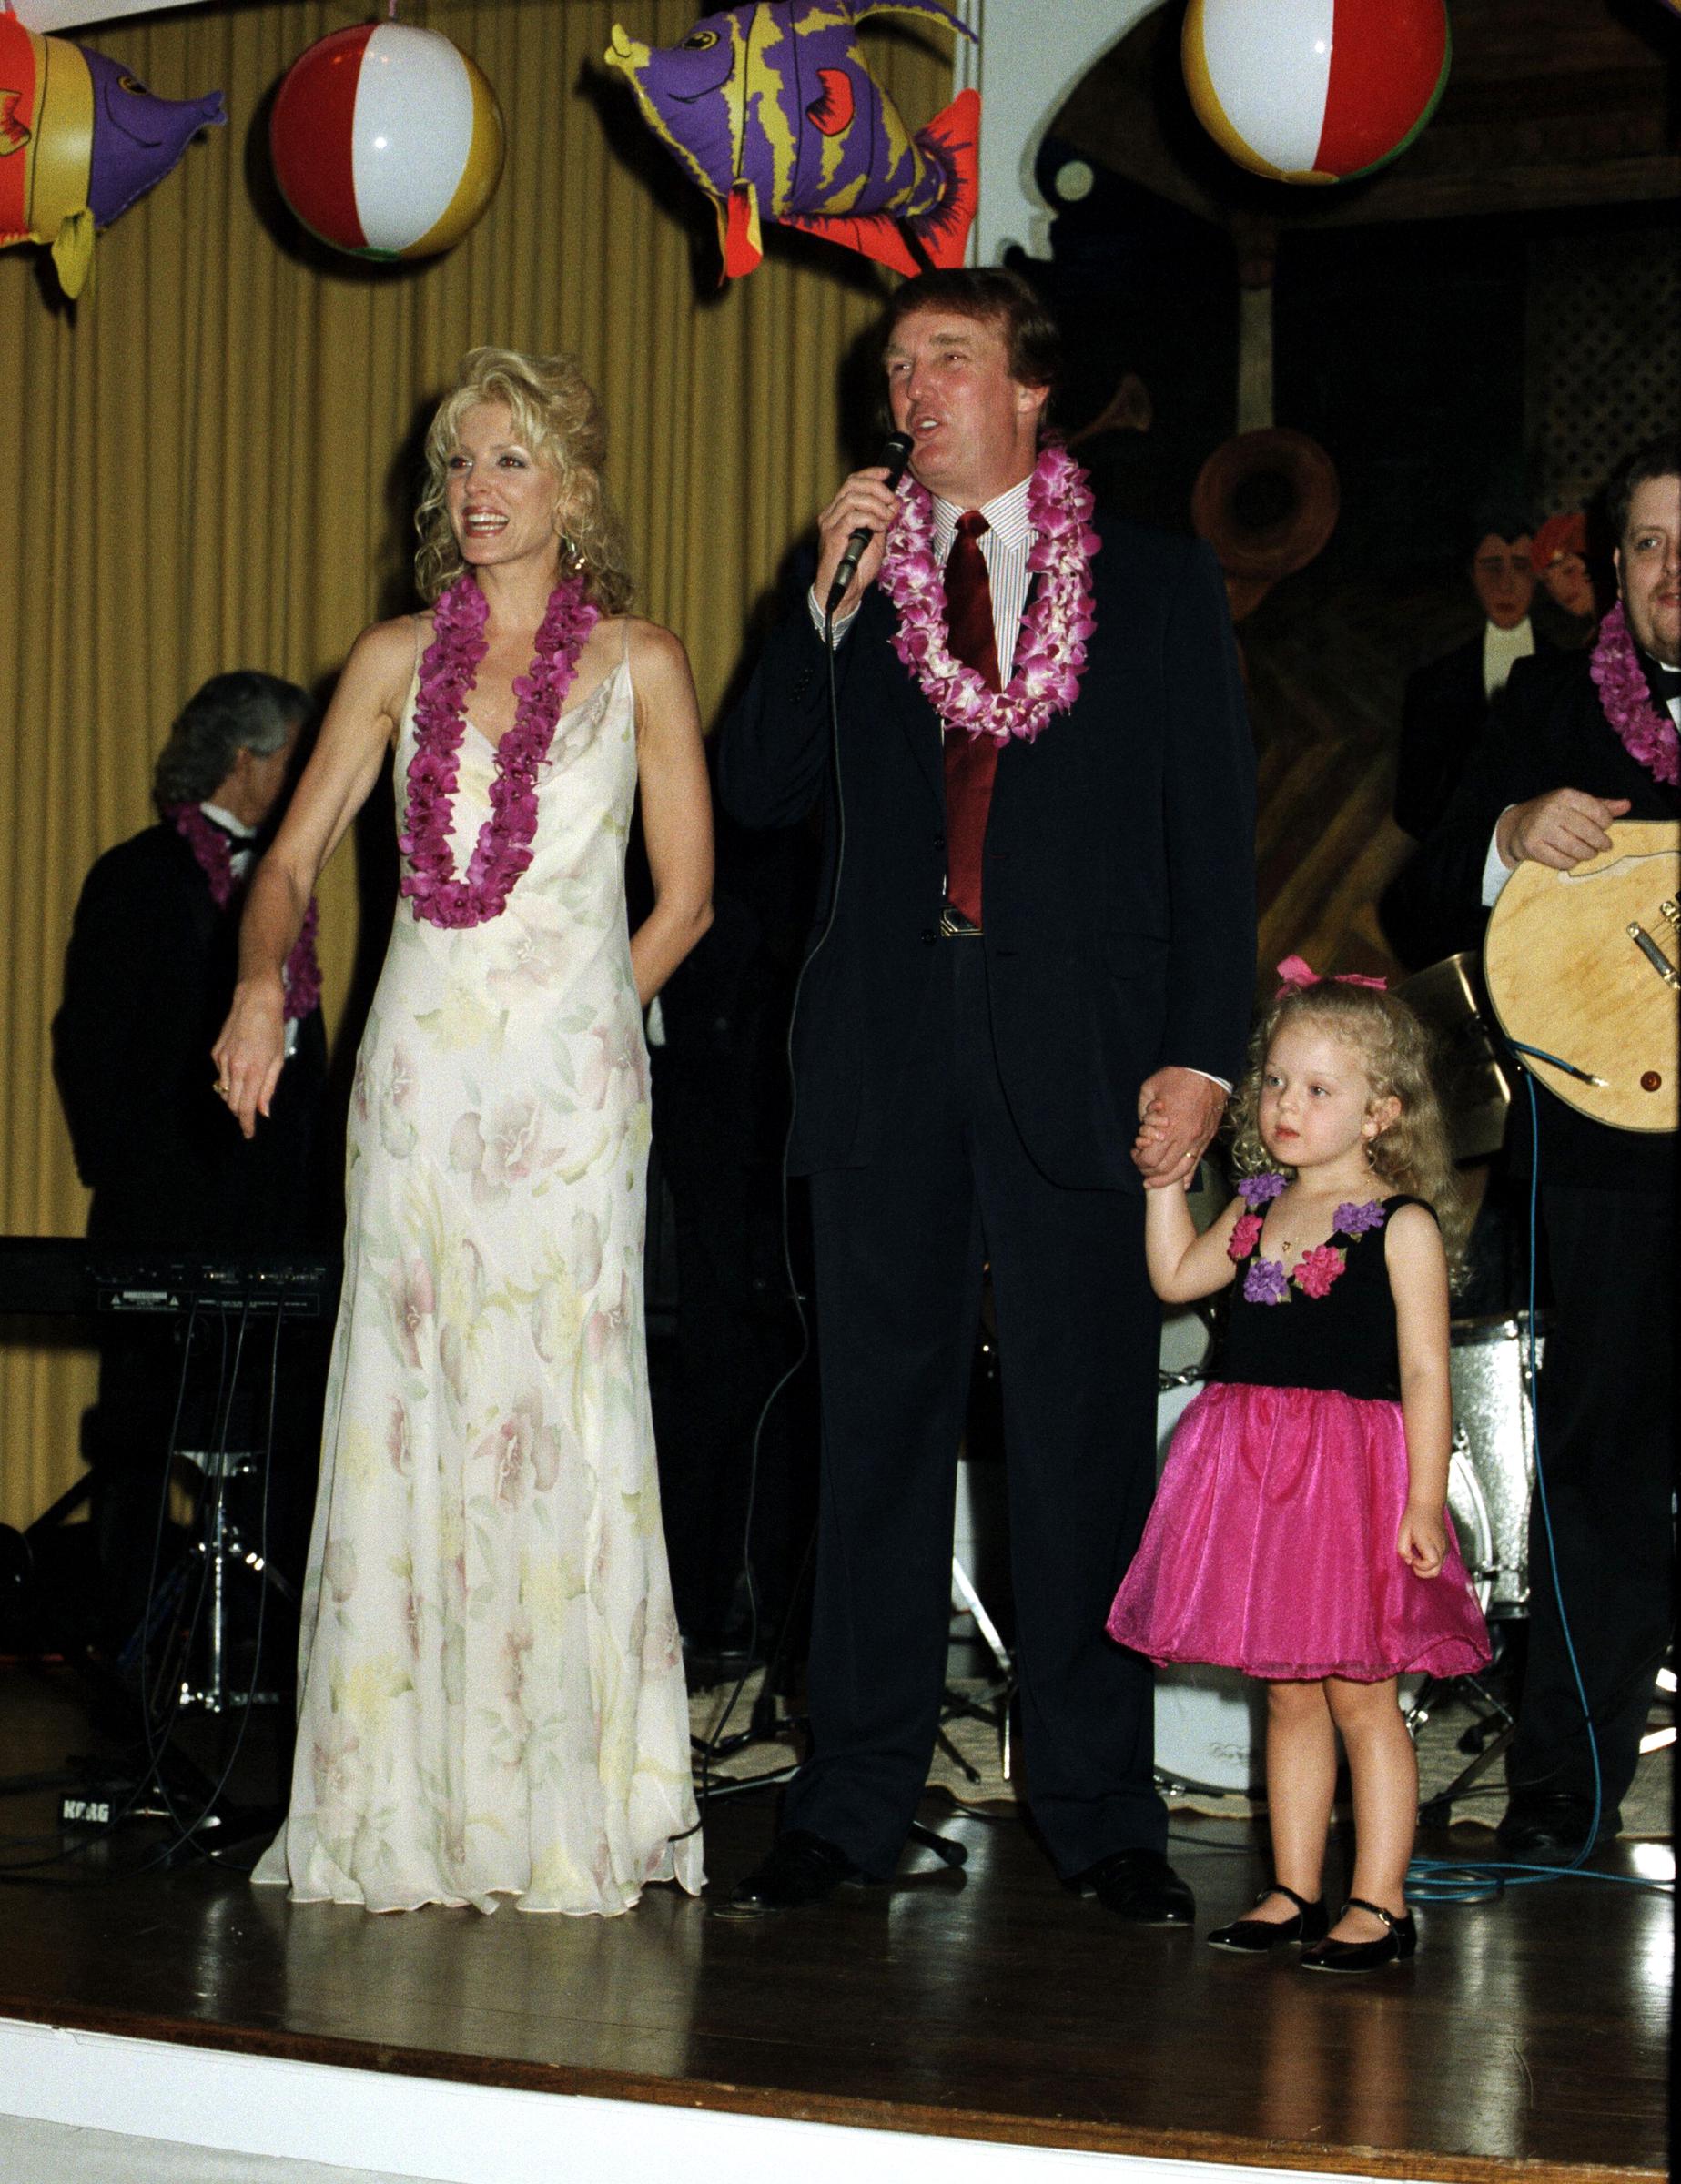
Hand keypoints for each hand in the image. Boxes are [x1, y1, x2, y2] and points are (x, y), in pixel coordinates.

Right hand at [211, 975, 286, 1141]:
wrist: (254, 1003)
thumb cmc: (272, 1030)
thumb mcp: (277, 1060)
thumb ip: (268, 1088)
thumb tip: (263, 1112)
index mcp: (253, 1072)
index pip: (246, 1108)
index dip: (246, 1124)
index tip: (248, 1134)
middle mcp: (235, 1068)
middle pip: (232, 1104)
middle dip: (240, 1113)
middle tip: (249, 1116)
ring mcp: (222, 1061)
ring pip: (225, 1091)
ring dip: (235, 1095)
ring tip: (248, 1085)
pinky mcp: (215, 1053)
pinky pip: (221, 1074)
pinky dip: (230, 1077)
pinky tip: (241, 1064)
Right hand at [813, 465, 905, 621]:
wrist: (846, 591)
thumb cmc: (858, 567)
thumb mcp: (875, 537)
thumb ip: (881, 519)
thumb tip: (893, 502)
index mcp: (839, 511)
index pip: (852, 482)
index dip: (871, 474)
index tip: (888, 473)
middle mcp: (831, 514)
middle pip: (852, 484)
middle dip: (877, 488)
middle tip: (892, 501)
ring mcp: (830, 524)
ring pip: (853, 498)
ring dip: (877, 505)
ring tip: (887, 518)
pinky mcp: (833, 535)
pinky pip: (853, 516)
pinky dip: (871, 518)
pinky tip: (879, 528)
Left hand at [1131, 1067, 1226, 1190]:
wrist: (1206, 1070)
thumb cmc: (1176, 1077)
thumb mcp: (1149, 1090)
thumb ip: (1143, 1112)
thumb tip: (1144, 1128)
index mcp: (1169, 1127)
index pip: (1150, 1160)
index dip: (1139, 1160)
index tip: (1135, 1152)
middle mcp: (1185, 1138)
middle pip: (1164, 1170)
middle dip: (1149, 1172)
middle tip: (1142, 1165)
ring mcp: (1198, 1140)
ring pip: (1181, 1172)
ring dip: (1166, 1179)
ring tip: (1155, 1180)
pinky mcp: (1206, 1139)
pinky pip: (1197, 1164)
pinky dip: (1187, 1177)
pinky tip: (1180, 1185)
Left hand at [1397, 1501, 1446, 1578]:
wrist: (1428, 1505)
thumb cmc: (1414, 1517)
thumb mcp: (1402, 1532)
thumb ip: (1403, 1549)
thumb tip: (1408, 1561)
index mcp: (1430, 1543)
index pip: (1431, 1565)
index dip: (1419, 1566)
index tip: (1411, 1558)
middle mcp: (1441, 1547)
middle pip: (1436, 1571)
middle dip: (1423, 1572)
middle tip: (1413, 1560)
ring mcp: (1445, 1547)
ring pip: (1439, 1567)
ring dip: (1427, 1567)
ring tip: (1417, 1554)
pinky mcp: (1446, 1547)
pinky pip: (1440, 1561)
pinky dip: (1432, 1562)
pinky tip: (1423, 1551)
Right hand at [1497, 789, 1631, 871]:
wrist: (1518, 825)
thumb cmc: (1554, 814)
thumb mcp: (1576, 804)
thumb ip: (1601, 806)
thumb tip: (1627, 805)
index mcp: (1565, 796)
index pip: (1598, 813)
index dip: (1606, 823)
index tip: (1605, 828)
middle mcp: (1552, 810)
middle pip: (1589, 833)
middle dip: (1600, 843)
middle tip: (1603, 847)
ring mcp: (1540, 829)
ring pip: (1577, 849)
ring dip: (1587, 854)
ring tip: (1589, 853)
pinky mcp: (1532, 846)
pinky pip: (1562, 861)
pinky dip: (1571, 863)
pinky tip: (1571, 858)